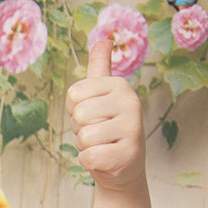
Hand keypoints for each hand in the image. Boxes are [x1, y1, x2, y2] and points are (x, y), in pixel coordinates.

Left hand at [66, 38, 145, 192]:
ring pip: (84, 137)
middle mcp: (131, 102)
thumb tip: (104, 40)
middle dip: (80, 129)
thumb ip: (99, 68)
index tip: (92, 115)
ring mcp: (133, 129)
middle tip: (97, 134)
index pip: (74, 94)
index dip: (75, 110)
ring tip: (103, 145)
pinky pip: (89, 157)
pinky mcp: (127, 154)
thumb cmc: (107, 128)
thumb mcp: (102, 96)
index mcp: (120, 85)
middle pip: (79, 115)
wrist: (124, 166)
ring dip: (86, 146)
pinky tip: (106, 158)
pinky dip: (90, 162)